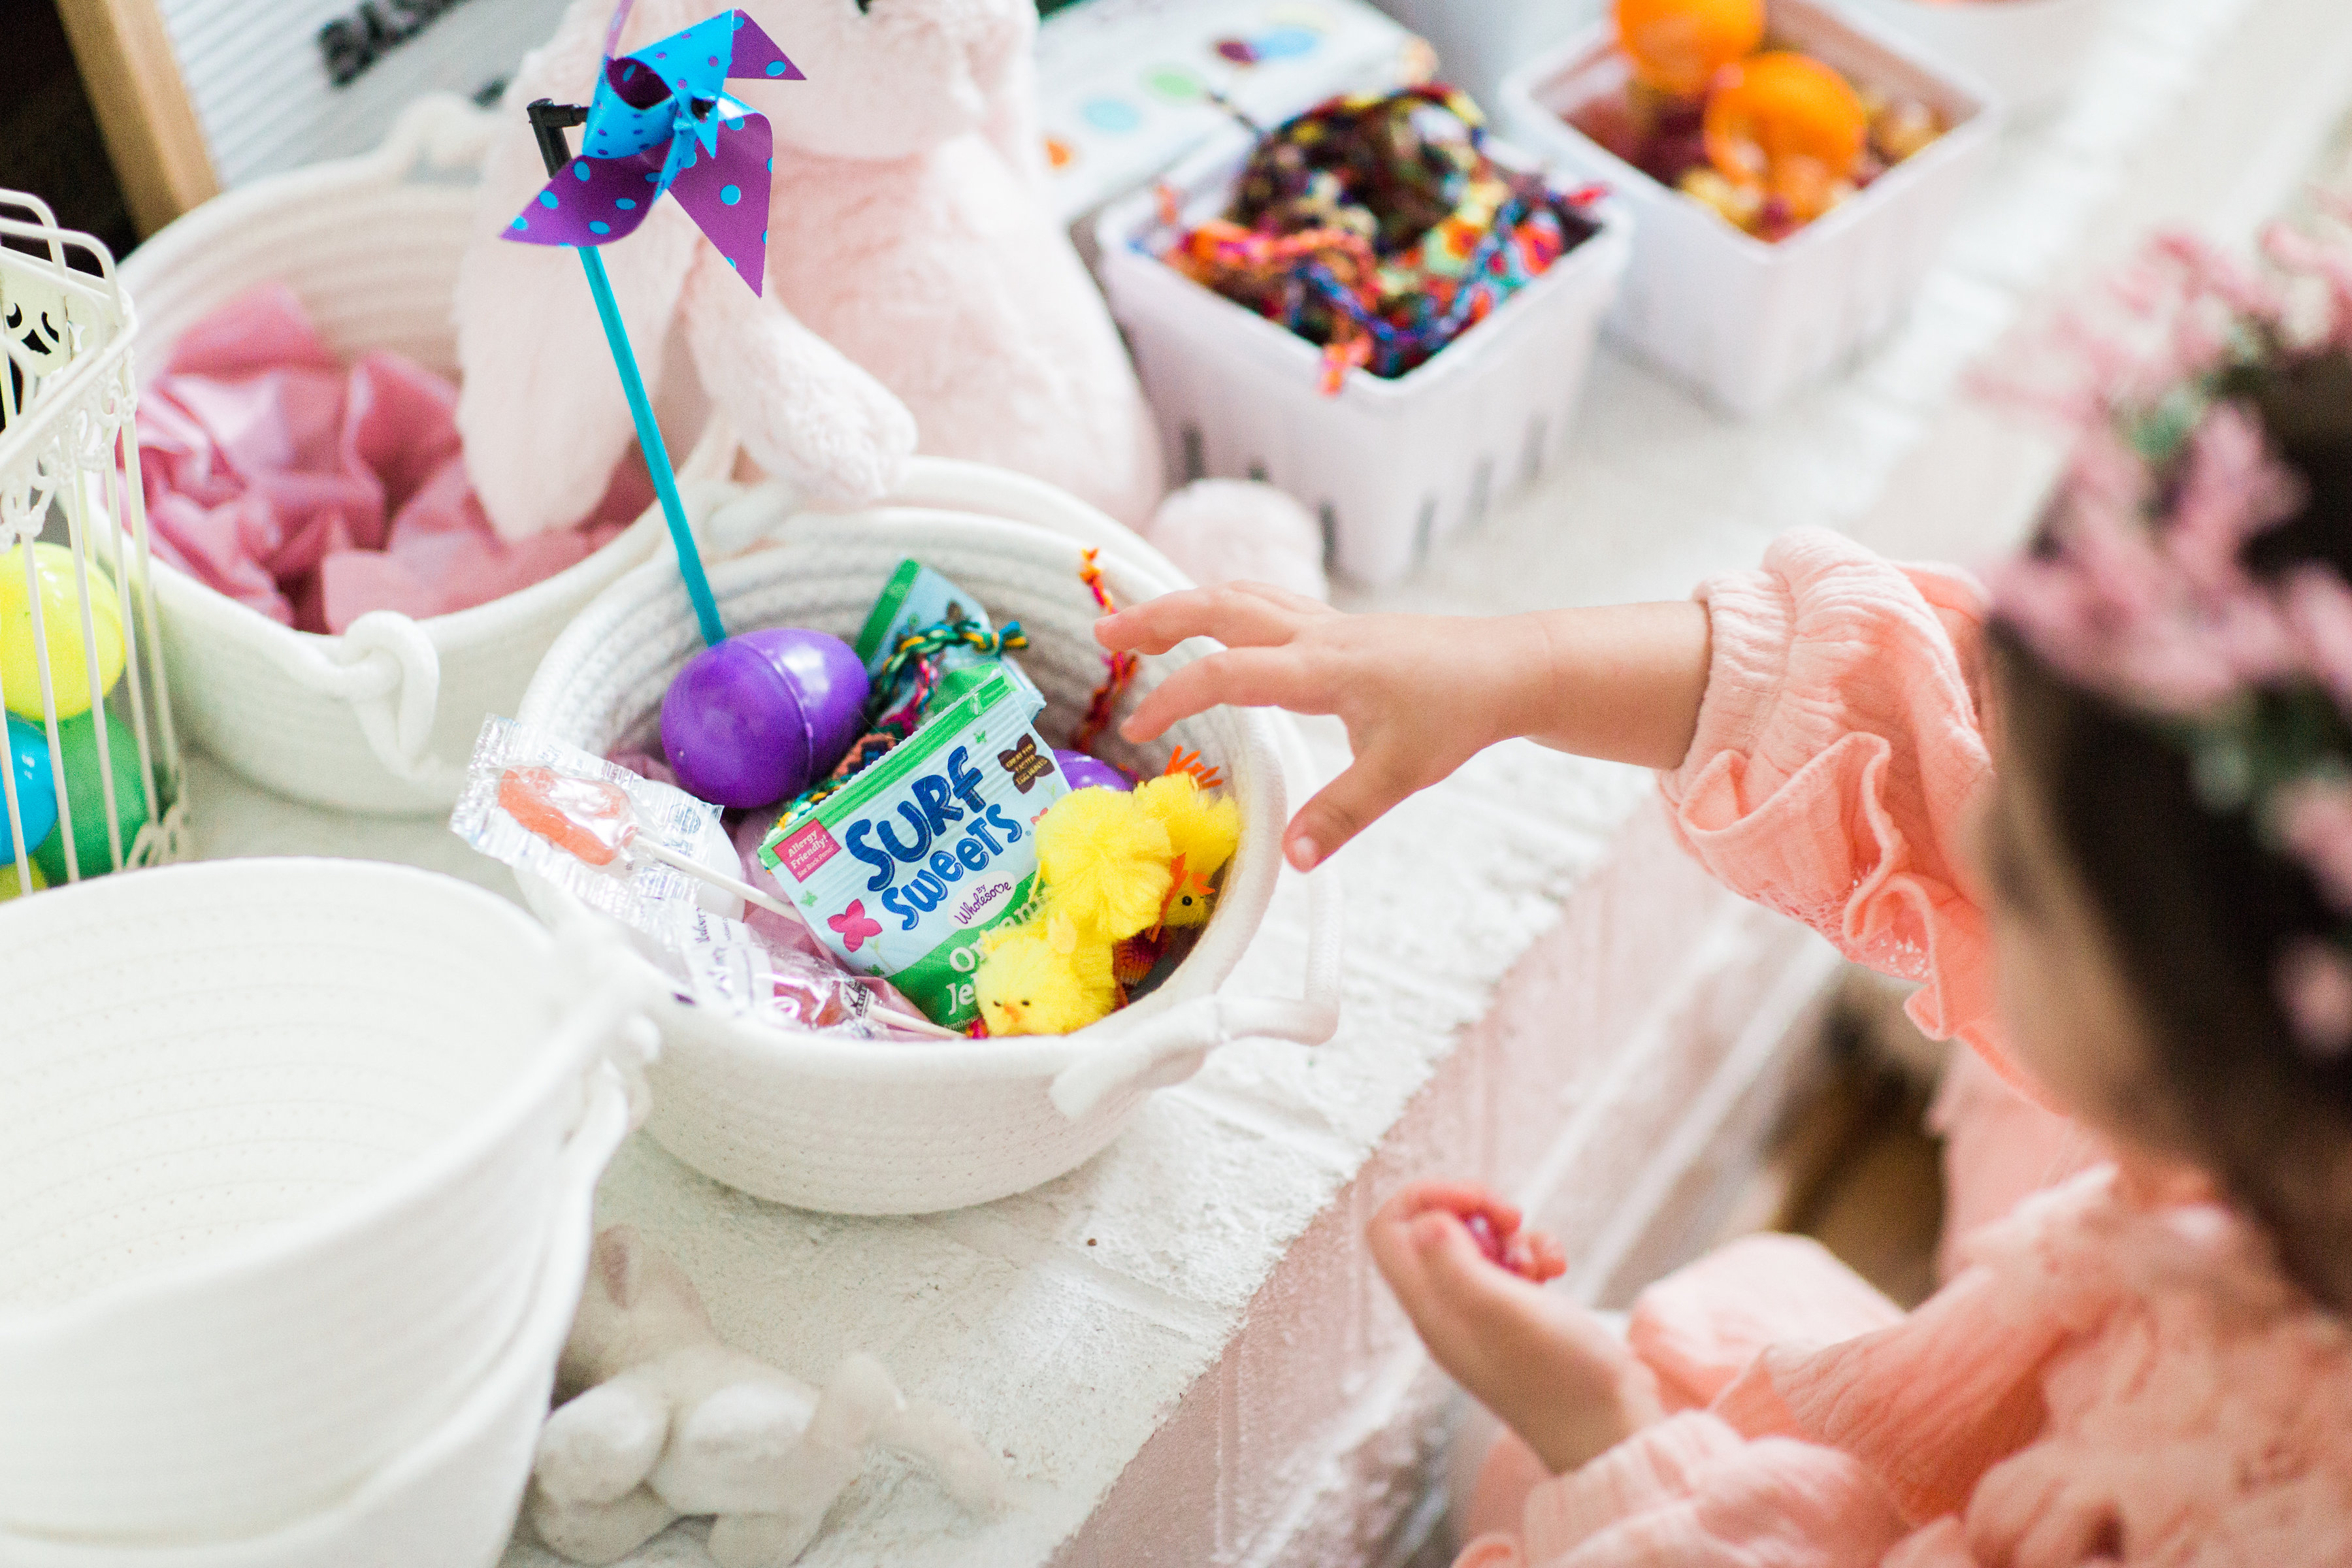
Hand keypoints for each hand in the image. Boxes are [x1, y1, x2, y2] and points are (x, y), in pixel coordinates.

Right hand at [1096, 586, 1711, 870]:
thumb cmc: (1457, 713)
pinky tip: (1206, 623)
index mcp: (1323, 667)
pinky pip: (1262, 601)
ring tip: (1134, 623)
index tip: (1137, 727)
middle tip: (1104, 637)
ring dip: (1182, 603)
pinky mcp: (1333, 626)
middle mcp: (1315, 633)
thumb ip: (1340, 816)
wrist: (1508, 667)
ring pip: (1238, 595)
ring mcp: (1324, 623)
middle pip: (1219, 607)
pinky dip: (1220, 606)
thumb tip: (1289, 859)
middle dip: (1156, 619)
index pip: (1229, 672)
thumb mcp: (1400, 774)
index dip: (1175, 696)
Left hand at [1369, 1181, 1661, 1475]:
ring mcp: (1481, 1315)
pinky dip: (1535, 1254)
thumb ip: (1457, 1265)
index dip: (1426, 1198)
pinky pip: (1511, 1265)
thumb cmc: (1561, 1376)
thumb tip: (1424, 1222)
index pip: (1389, 1230)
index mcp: (1430, 1309)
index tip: (1476, 1202)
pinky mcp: (1516, 1318)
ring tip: (1544, 1262)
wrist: (1610, 1429)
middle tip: (1512, 1219)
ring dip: (1513, 1236)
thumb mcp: (1506, 1312)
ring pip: (1479, 1245)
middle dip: (1476, 1209)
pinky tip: (1559, 1269)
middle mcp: (1446, 1311)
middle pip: (1433, 1229)